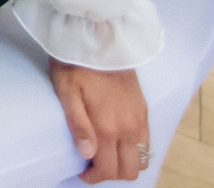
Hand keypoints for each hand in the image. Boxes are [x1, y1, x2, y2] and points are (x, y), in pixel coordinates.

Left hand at [51, 62, 147, 181]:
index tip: (82, 171)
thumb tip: (87, 155)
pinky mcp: (144, 110)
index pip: (109, 169)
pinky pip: (147, 143)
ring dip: (125, 163)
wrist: (99, 38)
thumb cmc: (75, 64)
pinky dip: (135, 151)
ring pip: (142, 159)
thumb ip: (78, 126)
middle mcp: (129, 128)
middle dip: (111, 174)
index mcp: (108, 127)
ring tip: (104, 153)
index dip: (94, 176)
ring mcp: (140, 120)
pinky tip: (118, 141)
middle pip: (130, 170)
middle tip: (92, 164)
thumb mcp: (66, 92)